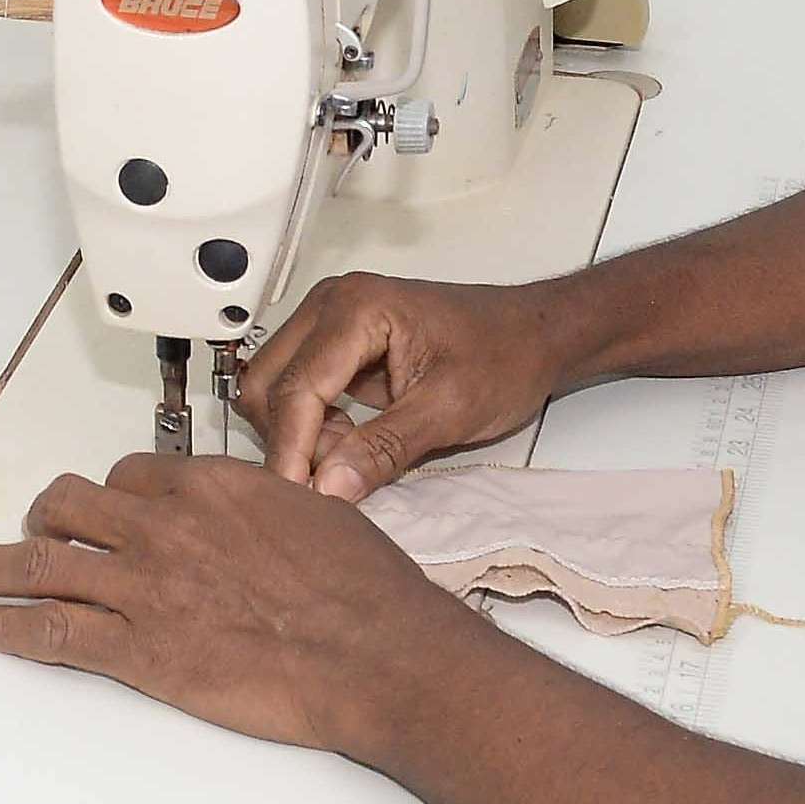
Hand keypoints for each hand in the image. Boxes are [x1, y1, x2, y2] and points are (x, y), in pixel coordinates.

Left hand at [0, 451, 499, 766]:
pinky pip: (50, 630)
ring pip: (40, 562)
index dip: (112, 493)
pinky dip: (6, 627)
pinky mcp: (136, 649)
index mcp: (209, 486)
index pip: (132, 472)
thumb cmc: (365, 591)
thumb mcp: (320, 514)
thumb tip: (267, 514)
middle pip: (70, 505)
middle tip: (28, 532)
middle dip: (42, 518)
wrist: (374, 652)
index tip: (103, 507)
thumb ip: (271, 508)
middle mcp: (163, 525)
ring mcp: (143, 586)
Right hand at [233, 271, 579, 499]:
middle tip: (332, 480)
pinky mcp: (336, 347)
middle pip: (269, 383)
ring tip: (352, 460)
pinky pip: (299, 392)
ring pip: (276, 389)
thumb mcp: (449, 409)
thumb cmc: (505, 355)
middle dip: (291, 439)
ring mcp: (330, 324)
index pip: (297, 387)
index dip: (292, 449)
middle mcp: (332, 306)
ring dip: (301, 435)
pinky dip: (314, 427)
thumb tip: (329, 487)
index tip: (297, 497)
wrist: (535, 336)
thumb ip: (385, 448)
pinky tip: (352, 446)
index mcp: (356, 308)